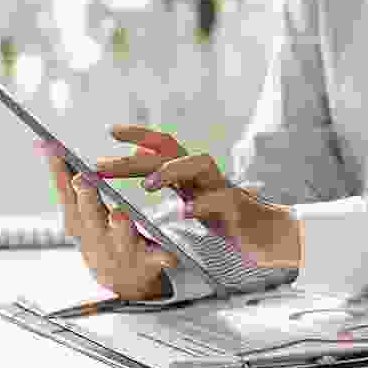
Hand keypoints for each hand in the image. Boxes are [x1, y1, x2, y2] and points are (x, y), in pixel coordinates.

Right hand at [44, 150, 177, 299]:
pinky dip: (164, 257)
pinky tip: (171, 255)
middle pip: (91, 217)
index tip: (56, 153)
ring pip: (122, 237)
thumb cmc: (100, 238)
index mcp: (81, 225)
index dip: (60, 175)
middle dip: (87, 199)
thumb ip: (68, 185)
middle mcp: (98, 238)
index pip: (68, 196)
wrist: (123, 283)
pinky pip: (158, 259)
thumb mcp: (79, 215)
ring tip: (119, 213)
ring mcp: (123, 252)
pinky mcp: (149, 262)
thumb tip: (48, 145)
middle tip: (83, 179)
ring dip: (119, 226)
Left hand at [95, 125, 300, 268]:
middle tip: (100, 166)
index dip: (139, 135)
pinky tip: (184, 213)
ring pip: (200, 164)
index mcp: (192, 174)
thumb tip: (140, 152)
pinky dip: (202, 205)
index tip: (111, 131)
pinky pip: (221, 201)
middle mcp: (206, 175)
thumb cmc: (228, 217)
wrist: (267, 235)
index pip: (165, 146)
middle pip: (170, 154)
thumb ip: (171, 177)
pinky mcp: (238, 210)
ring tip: (147, 185)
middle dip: (134, 159)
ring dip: (171, 170)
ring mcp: (223, 188)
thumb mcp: (194, 196)